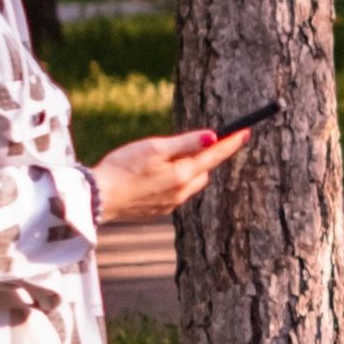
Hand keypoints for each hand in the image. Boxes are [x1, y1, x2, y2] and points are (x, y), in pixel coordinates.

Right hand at [90, 127, 247, 226]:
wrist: (98, 199)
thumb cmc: (123, 168)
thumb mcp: (155, 148)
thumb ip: (186, 143)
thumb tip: (214, 137)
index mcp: (184, 175)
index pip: (215, 155)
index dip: (231, 142)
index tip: (246, 131)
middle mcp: (182, 193)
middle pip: (202, 170)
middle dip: (201, 157)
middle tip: (182, 144)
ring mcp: (170, 205)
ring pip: (188, 183)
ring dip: (184, 171)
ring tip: (157, 162)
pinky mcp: (157, 212)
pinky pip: (173, 194)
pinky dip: (170, 183)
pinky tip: (148, 179)